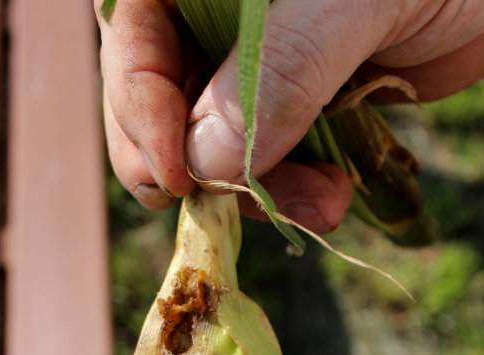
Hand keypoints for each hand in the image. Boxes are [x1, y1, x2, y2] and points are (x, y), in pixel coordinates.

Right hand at [96, 0, 483, 231]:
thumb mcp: (354, 1)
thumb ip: (278, 69)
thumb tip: (203, 159)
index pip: (129, 32)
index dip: (137, 104)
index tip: (175, 173)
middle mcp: (208, 16)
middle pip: (153, 101)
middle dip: (196, 166)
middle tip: (233, 204)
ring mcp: (241, 69)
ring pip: (205, 148)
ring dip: (255, 193)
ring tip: (322, 201)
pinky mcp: (277, 109)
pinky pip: (254, 167)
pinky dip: (285, 195)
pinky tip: (329, 197)